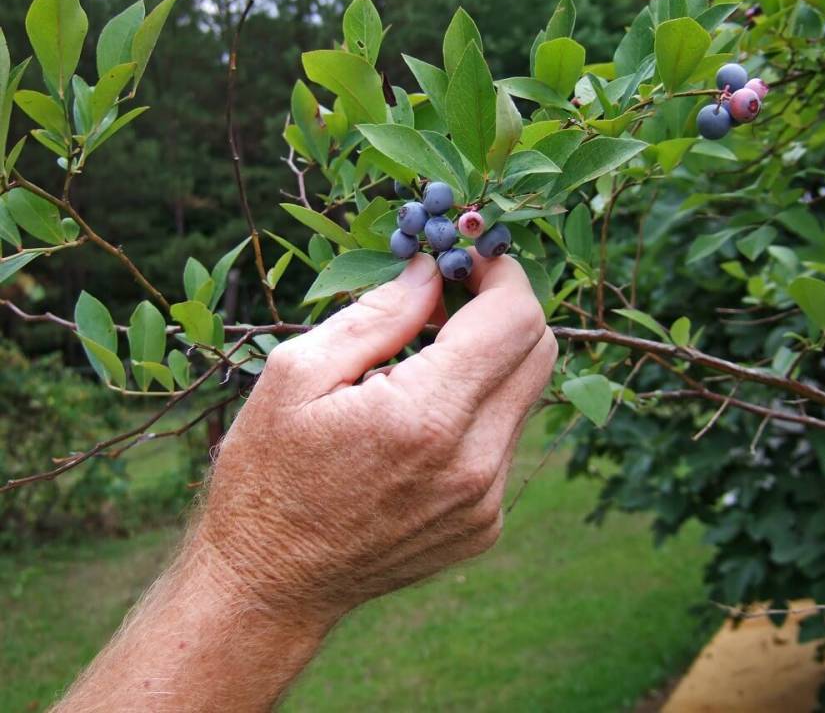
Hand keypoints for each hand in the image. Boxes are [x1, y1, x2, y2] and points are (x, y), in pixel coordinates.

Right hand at [195, 251, 555, 621]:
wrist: (271, 585)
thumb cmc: (267, 475)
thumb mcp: (297, 375)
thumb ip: (377, 316)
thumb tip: (431, 271)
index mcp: (426, 417)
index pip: (514, 319)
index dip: (499, 272)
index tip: (466, 257)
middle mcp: (473, 463)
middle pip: (539, 351)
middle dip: (504, 308)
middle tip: (449, 298)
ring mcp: (486, 500)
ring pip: (526, 395)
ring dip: (490, 361)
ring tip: (425, 360)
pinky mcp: (486, 524)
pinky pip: (505, 441)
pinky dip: (479, 411)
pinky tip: (423, 419)